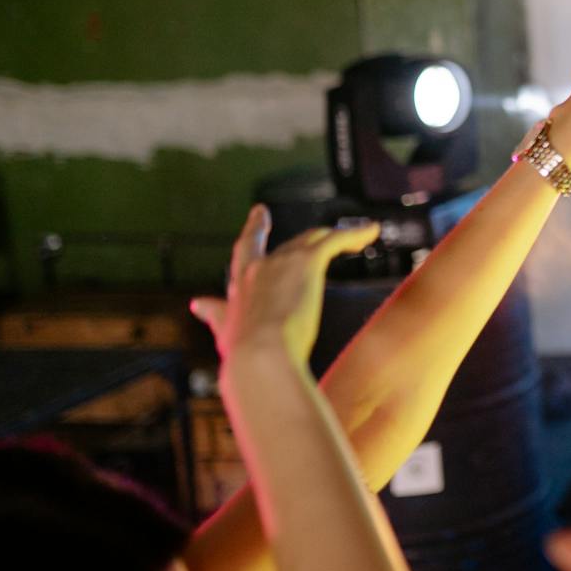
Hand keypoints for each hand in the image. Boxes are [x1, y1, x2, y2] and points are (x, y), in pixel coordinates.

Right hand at [190, 205, 378, 366]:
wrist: (259, 357)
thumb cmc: (244, 355)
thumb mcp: (225, 332)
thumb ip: (216, 315)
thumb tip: (198, 304)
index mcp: (240, 285)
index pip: (248, 250)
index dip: (255, 230)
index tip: (260, 213)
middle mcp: (258, 267)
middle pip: (289, 244)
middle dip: (308, 239)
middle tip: (327, 234)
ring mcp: (282, 261)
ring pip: (315, 238)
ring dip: (339, 236)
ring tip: (362, 236)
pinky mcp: (306, 261)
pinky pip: (335, 239)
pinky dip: (355, 233)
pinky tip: (372, 231)